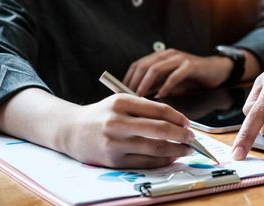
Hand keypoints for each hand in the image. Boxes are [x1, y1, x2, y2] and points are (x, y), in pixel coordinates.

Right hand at [66, 94, 193, 167]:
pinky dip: (162, 161)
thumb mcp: (120, 102)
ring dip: (176, 150)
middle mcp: (117, 122)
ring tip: (185, 149)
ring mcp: (115, 143)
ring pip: (155, 148)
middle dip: (181, 135)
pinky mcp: (113, 160)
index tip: (187, 123)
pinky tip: (170, 158)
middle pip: (159, 129)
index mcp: (121, 102)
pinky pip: (145, 162)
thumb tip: (176, 121)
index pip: (158, 109)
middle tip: (191, 138)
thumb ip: (145, 108)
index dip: (177, 117)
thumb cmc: (102, 115)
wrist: (71, 131)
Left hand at [123, 49, 232, 96]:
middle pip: (144, 66)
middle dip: (134, 82)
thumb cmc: (193, 78)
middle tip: (128, 97)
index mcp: (161, 57)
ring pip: (156, 69)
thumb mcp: (171, 82)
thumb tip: (137, 98)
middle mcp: (168, 54)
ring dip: (146, 84)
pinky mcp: (191, 65)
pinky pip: (174, 75)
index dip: (128, 78)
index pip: (138, 65)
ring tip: (141, 97)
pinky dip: (166, 86)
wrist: (218, 71)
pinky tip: (161, 96)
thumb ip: (157, 86)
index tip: (120, 93)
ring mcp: (179, 58)